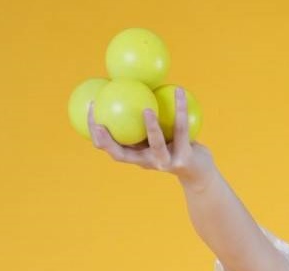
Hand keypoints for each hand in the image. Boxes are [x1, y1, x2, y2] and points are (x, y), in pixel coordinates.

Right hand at [88, 86, 215, 188]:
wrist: (198, 172)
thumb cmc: (172, 146)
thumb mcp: (153, 134)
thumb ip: (138, 118)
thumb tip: (125, 82)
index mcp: (135, 155)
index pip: (108, 147)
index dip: (94, 131)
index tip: (89, 107)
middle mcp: (146, 161)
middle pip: (121, 155)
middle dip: (107, 140)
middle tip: (99, 121)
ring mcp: (165, 161)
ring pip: (156, 145)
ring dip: (152, 128)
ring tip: (148, 110)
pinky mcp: (184, 157)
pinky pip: (182, 129)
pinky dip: (180, 108)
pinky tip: (179, 90)